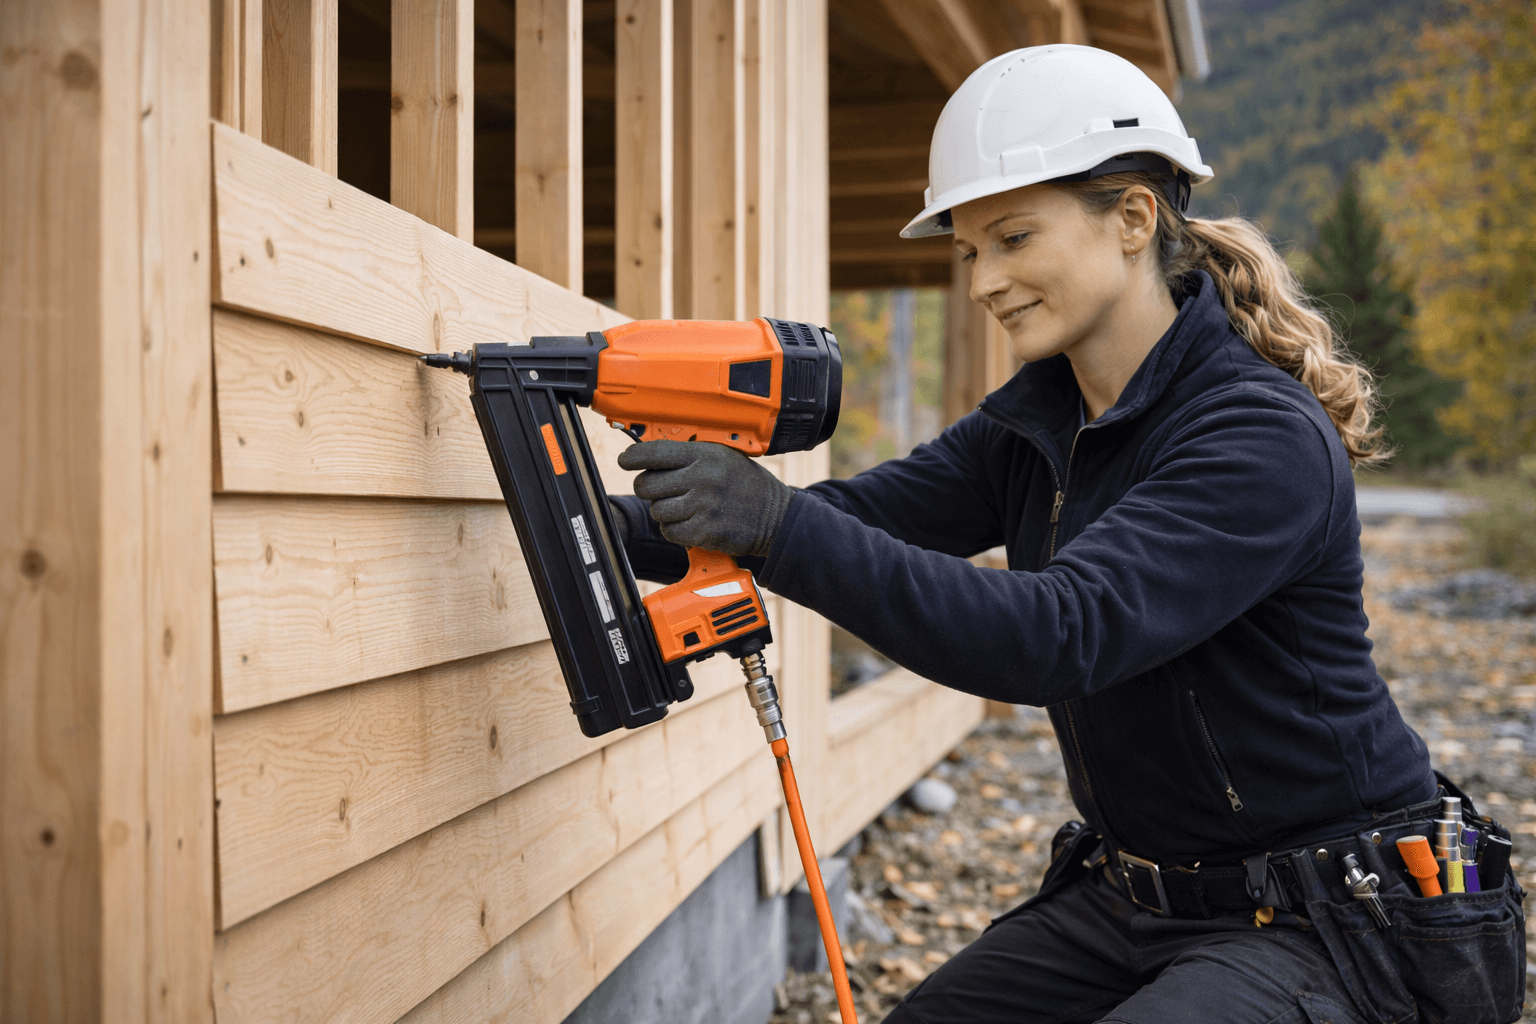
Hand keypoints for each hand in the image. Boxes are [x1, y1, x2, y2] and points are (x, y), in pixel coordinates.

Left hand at [618, 440, 792, 556]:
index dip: (633, 457)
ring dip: (664, 512)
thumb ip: (692, 456)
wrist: (777, 517)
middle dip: (648, 489)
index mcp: (706, 455)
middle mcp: (702, 478)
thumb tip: (650, 455)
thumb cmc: (748, 486)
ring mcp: (703, 505)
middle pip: (647, 484)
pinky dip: (675, 530)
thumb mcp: (725, 458)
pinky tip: (691, 523)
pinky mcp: (704, 531)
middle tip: (660, 491)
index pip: (655, 452)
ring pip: (656, 510)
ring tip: (684, 508)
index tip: (625, 461)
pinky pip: (669, 531)